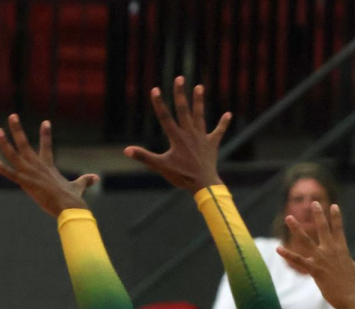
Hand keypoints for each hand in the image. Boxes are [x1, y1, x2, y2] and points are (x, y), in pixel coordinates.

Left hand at [0, 115, 98, 216]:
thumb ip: (85, 180)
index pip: (46, 146)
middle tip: (12, 116)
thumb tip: (96, 177)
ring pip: (15, 155)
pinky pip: (12, 174)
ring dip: (5, 143)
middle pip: (25, 144)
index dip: (45, 134)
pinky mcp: (27, 184)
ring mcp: (31, 174)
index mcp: (48, 167)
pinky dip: (2, 168)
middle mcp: (38, 167)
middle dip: (17, 129)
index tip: (45, 122)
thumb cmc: (73, 199)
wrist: (69, 207)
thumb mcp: (79, 187)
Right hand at [124, 77, 231, 192]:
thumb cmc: (181, 176)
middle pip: (184, 110)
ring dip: (199, 101)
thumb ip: (144, 157)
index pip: (165, 117)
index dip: (159, 103)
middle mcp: (189, 134)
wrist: (203, 184)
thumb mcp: (160, 166)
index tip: (155, 89)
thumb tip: (126, 150)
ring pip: (200, 116)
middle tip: (180, 78)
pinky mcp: (212, 144)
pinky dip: (223, 123)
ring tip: (199, 87)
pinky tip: (228, 114)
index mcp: (177, 138)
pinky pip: (218, 131)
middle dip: (180, 94)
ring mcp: (202, 137)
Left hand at [278, 202, 354, 308]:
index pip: (338, 229)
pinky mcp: (314, 269)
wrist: (351, 298)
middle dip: (318, 214)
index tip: (333, 205)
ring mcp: (322, 259)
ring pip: (306, 240)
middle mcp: (331, 251)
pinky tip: (278, 248)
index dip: (336, 217)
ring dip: (297, 228)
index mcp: (342, 250)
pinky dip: (288, 254)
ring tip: (289, 217)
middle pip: (323, 228)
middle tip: (313, 203)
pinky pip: (298, 260)